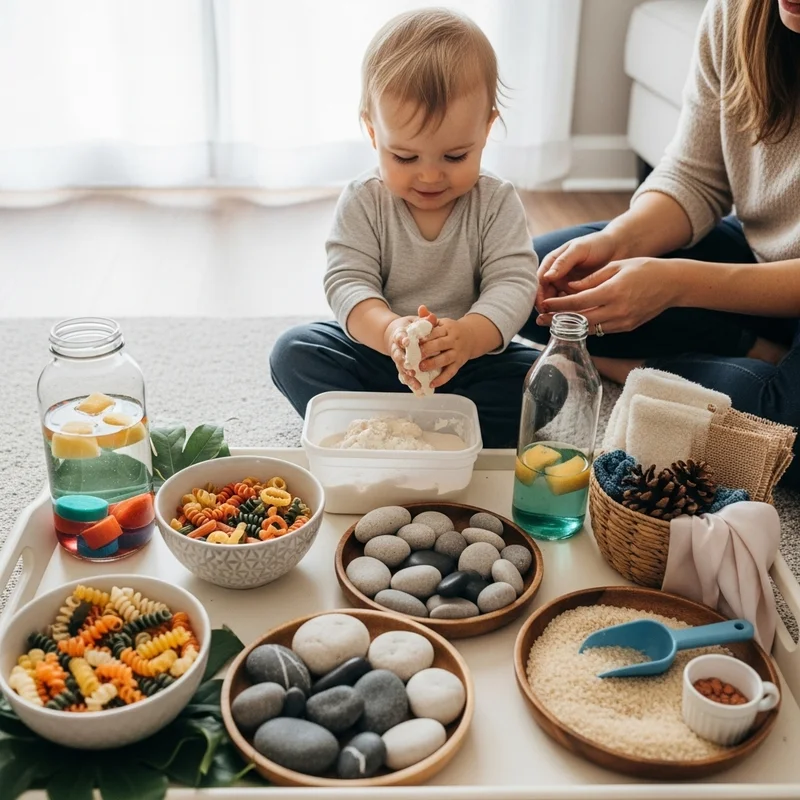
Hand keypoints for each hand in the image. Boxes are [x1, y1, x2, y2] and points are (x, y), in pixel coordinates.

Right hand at [384, 304, 438, 389]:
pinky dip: (411, 382)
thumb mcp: (415, 321)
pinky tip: (418, 388)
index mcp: (399, 335)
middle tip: (409, 364)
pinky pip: (405, 376)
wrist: (397, 335)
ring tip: (414, 378)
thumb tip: (432, 316)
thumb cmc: (409, 327)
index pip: (400, 337)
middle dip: (403, 360)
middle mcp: (397, 348)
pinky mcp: (402, 367)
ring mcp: (399, 359)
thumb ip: (423, 320)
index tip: (407, 341)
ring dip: (407, 373)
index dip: (402, 339)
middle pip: (398, 355)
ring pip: (401, 367)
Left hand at [416, 316, 472, 387]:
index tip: (412, 341)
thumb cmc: (450, 330)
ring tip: (421, 368)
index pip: (435, 332)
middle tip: (414, 356)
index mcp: (448, 328)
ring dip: (433, 364)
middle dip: (427, 350)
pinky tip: (431, 384)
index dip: (424, 337)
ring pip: (445, 359)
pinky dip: (442, 379)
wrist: (472, 337)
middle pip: (440, 345)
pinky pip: (451, 372)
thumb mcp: (441, 322)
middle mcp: (453, 340)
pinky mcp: (459, 364)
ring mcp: (457, 353)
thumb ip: (429, 318)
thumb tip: (421, 308)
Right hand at [535, 230, 618, 314]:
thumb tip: (546, 277)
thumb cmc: (597, 244)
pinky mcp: (577, 293)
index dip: (539, 294)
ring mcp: (566, 285)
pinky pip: (570, 304)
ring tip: (562, 320)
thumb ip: (563, 262)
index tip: (542, 306)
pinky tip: (575, 316)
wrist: (617, 247)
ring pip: (557, 302)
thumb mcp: (579, 249)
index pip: (539, 281)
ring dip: (558, 310)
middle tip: (550, 318)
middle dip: (547, 306)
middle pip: (545, 294)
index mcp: (552, 263)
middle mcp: (556, 275)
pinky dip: (571, 310)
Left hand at [538, 257, 680, 333]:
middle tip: (540, 320)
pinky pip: (601, 330)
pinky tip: (574, 323)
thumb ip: (591, 279)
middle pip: (580, 320)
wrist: (673, 284)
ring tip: (552, 324)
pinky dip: (586, 327)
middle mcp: (617, 310)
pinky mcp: (626, 327)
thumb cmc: (644, 269)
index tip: (545, 305)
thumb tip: (569, 288)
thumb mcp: (616, 266)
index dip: (559, 305)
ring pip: (590, 328)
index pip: (578, 302)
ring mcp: (623, 321)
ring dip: (570, 327)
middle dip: (558, 321)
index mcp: (613, 291)